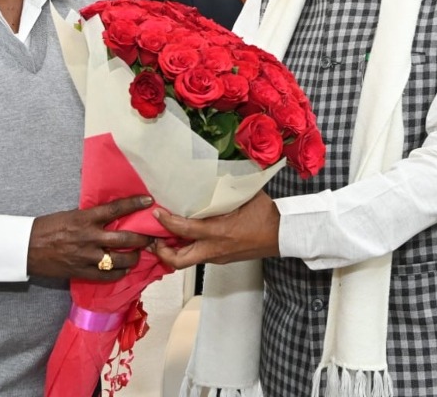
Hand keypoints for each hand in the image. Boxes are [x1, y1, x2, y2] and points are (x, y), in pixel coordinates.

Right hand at [27, 195, 153, 280]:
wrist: (26, 247)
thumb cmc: (48, 227)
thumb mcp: (70, 215)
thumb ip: (90, 217)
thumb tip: (110, 215)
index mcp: (85, 218)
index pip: (116, 208)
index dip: (134, 203)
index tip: (149, 200)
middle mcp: (89, 237)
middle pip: (125, 238)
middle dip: (142, 239)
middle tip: (150, 237)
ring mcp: (86, 257)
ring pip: (120, 260)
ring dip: (133, 258)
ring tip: (138, 256)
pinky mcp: (81, 272)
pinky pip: (107, 276)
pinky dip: (119, 273)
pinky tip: (123, 270)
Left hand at [151, 191, 280, 267]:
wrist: (283, 234)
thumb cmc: (266, 213)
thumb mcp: (242, 196)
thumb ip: (222, 191)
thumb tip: (208, 176)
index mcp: (219, 232)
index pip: (184, 230)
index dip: (166, 222)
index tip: (156, 212)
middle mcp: (215, 249)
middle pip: (179, 260)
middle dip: (161, 252)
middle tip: (153, 238)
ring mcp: (219, 258)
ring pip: (188, 261)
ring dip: (174, 251)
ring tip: (166, 238)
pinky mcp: (224, 260)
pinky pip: (199, 257)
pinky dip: (189, 249)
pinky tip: (187, 238)